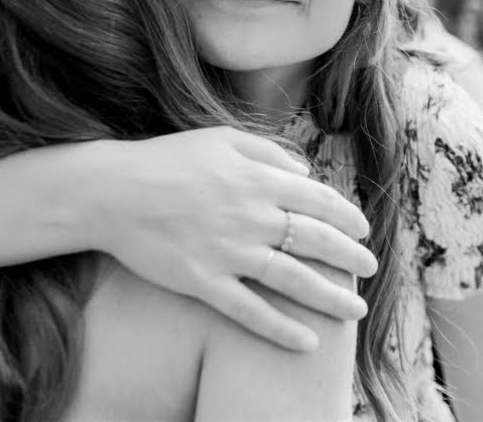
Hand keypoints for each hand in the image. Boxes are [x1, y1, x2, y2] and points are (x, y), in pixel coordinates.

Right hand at [84, 127, 377, 351]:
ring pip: (293, 280)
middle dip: (350, 257)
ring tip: (355, 308)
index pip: (319, 200)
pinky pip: (250, 312)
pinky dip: (281, 329)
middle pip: (316, 241)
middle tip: (370, 269)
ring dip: (331, 296)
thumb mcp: (222, 139)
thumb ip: (269, 152)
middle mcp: (250, 216)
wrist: (112, 191)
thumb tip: (306, 171)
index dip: (348, 216)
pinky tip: (307, 342)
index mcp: (257, 179)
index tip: (362, 230)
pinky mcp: (203, 282)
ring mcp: (228, 252)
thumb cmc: (167, 159)